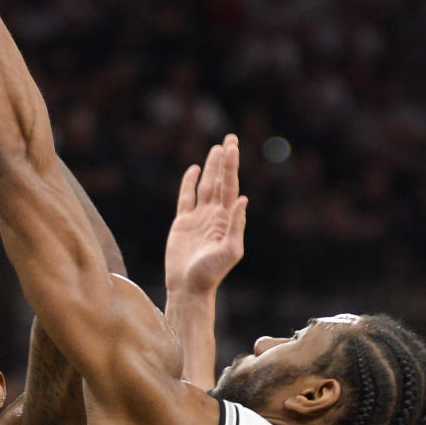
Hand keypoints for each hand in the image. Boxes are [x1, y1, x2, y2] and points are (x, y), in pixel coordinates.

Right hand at [165, 134, 245, 296]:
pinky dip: (189, 183)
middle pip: (220, 181)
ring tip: (216, 149)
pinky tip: (193, 170)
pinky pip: (186, 198)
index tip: (232, 147)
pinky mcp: (183, 223)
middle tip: (230, 138)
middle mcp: (214, 215)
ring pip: (205, 186)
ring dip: (211, 168)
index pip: (230, 186)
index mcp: (226, 219)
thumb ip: (236, 226)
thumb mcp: (230, 251)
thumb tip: (243, 199)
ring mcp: (198, 218)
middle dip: (225, 161)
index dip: (231, 166)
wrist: (189, 286)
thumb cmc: (211, 273)